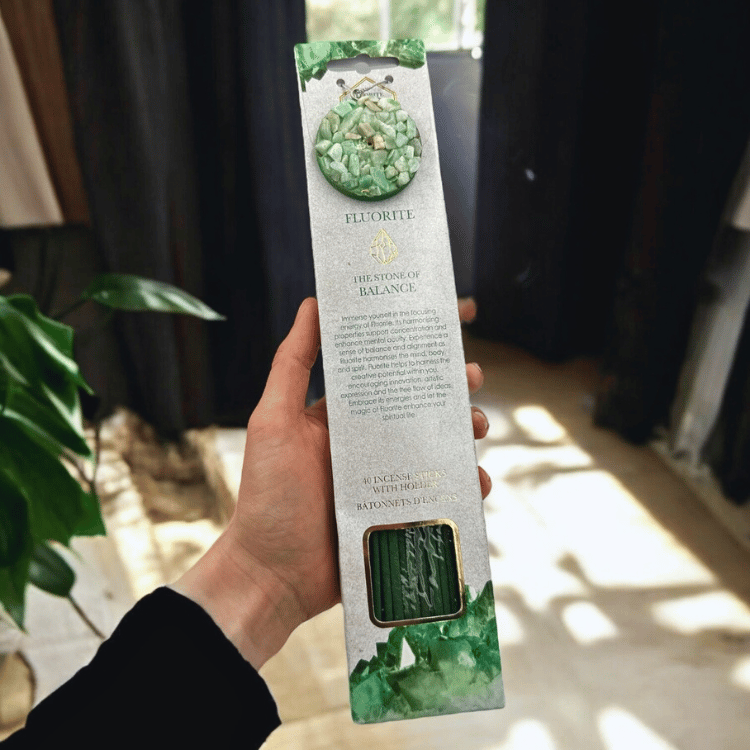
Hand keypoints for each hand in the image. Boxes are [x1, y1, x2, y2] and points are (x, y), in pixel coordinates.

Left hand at [173, 298, 490, 668]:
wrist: (272, 575)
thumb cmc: (268, 495)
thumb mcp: (274, 421)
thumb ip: (293, 364)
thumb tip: (313, 303)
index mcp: (342, 416)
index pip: (385, 371)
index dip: (417, 347)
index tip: (452, 320)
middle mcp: (367, 443)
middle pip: (420, 407)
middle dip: (451, 389)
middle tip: (472, 378)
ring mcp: (386, 479)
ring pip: (437, 447)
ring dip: (464, 432)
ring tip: (477, 428)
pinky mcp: (400, 513)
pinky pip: (441, 493)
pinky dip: (463, 485)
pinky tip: (476, 481)